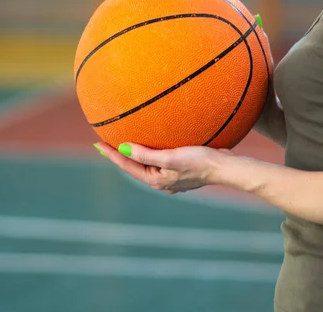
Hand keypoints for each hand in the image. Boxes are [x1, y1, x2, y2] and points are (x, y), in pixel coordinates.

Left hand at [95, 142, 233, 193]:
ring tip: (124, 142)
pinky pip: (159, 160)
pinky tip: (152, 145)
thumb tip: (122, 149)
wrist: (225, 167)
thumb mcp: (170, 157)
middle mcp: (161, 181)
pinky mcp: (181, 170)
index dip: (111, 154)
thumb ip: (146, 154)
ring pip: (147, 164)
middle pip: (134, 166)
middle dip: (119, 155)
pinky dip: (150, 152)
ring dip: (135, 154)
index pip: (126, 165)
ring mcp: (171, 177)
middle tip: (104, 142)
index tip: (96, 143)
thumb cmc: (200, 161)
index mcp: (156, 180)